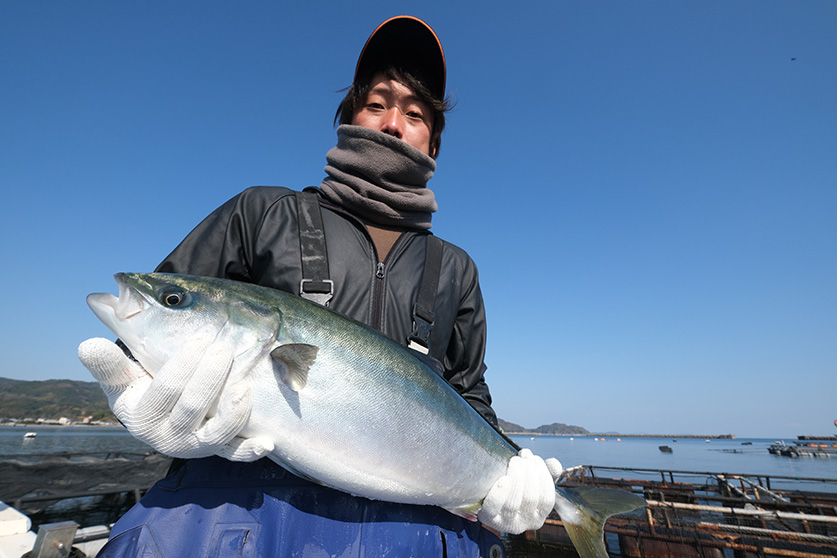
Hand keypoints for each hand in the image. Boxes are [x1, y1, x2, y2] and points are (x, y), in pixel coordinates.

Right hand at [78, 336, 273, 460]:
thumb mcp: (122, 379)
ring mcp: (197, 446)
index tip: (200, 338)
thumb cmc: (141, 389)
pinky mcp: (219, 450)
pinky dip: (251, 451)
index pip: (166, 390)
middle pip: (194, 407)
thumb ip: (108, 365)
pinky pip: (236, 453)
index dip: (185, 364)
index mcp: (143, 419)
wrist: (158, 416)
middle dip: (211, 376)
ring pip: (219, 431)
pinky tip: (267, 442)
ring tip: (244, 383)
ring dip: (234, 409)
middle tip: (224, 347)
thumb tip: (88, 345)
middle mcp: (170, 438)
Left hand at [478, 449, 562, 533]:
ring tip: (514, 460)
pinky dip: (499, 493)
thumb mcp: (532, 483)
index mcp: (538, 517)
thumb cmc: (513, 488)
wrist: (487, 496)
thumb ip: (547, 473)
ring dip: (516, 477)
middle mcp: (524, 524)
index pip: (547, 499)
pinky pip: (493, 508)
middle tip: (523, 455)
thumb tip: (554, 464)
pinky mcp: (488, 518)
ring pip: (513, 503)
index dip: (543, 476)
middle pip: (530, 499)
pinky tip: (503, 479)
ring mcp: (505, 523)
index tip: (535, 458)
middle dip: (529, 472)